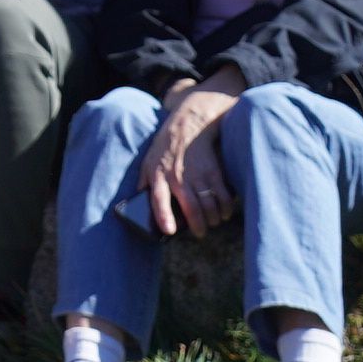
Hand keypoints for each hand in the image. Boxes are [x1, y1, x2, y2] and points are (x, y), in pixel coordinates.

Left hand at [137, 80, 242, 236]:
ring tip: (212, 223)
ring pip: (210, 205)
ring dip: (213, 219)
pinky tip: (224, 212)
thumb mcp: (147, 163)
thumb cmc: (164, 150)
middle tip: (200, 233)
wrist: (187, 127)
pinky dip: (226, 208)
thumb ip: (143, 184)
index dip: (164, 216)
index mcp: (158, 176)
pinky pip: (223, 196)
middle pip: (192, 208)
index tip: (169, 231)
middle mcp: (178, 177)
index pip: (159, 199)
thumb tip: (136, 206)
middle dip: (198, 226)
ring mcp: (198, 175)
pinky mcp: (214, 172)